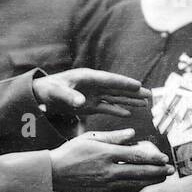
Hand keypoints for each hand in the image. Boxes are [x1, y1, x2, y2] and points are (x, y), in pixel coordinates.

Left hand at [33, 69, 149, 117]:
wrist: (41, 95)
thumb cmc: (48, 89)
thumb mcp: (57, 92)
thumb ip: (69, 96)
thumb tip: (82, 102)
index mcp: (88, 78)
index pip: (110, 80)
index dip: (124, 83)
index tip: (138, 85)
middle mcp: (94, 85)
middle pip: (118, 89)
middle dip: (134, 92)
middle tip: (150, 95)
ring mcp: (94, 95)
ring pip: (116, 98)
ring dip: (130, 101)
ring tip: (145, 103)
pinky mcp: (90, 104)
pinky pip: (107, 107)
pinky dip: (117, 110)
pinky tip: (128, 113)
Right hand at [50, 128, 169, 191]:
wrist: (53, 173)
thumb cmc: (71, 152)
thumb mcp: (91, 138)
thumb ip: (114, 136)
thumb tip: (133, 133)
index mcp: (106, 153)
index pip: (136, 156)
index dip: (153, 158)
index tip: (164, 158)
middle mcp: (108, 170)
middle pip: (140, 172)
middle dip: (158, 172)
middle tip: (170, 171)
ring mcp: (105, 184)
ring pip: (134, 184)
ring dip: (150, 181)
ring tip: (162, 178)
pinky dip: (137, 189)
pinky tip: (144, 186)